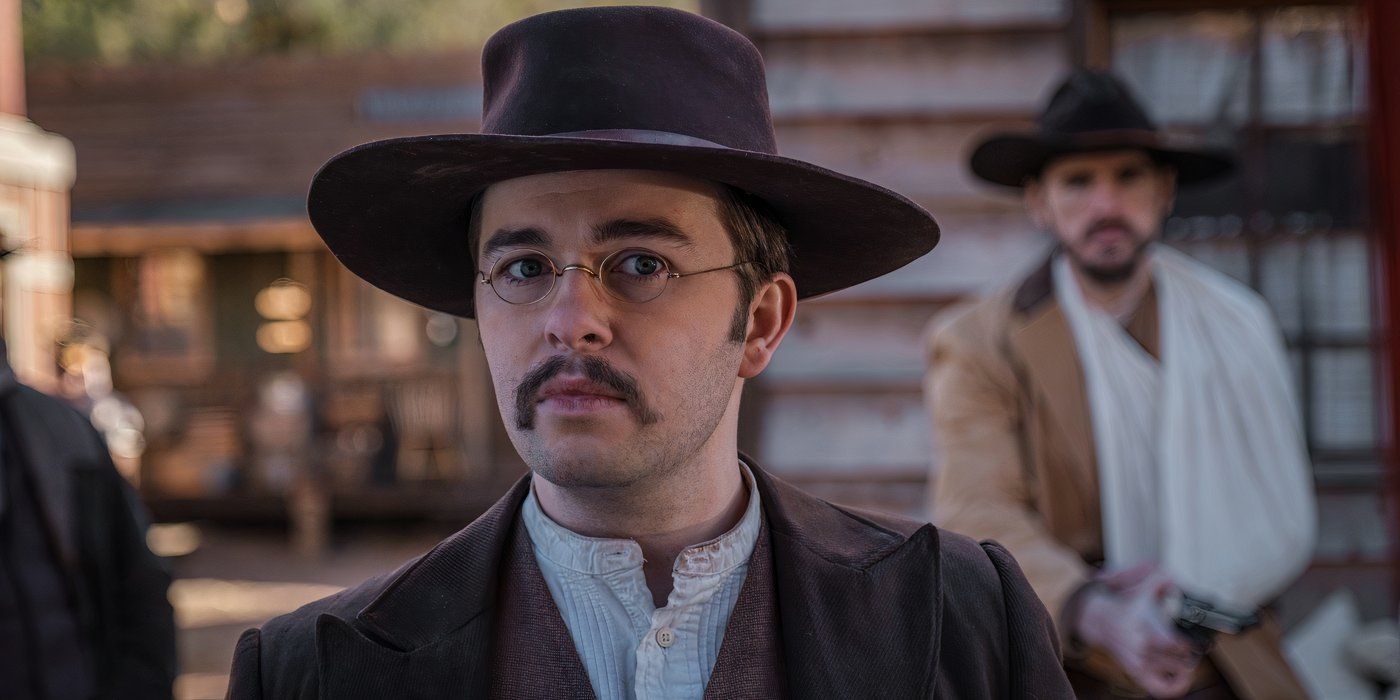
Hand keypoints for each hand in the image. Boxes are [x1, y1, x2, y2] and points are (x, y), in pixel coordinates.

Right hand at [1072, 565, 1200, 697]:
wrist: (1099, 621)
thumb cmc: (1127, 606)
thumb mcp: (1144, 589)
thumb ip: (1164, 581)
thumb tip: (1181, 581)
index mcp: (1148, 628)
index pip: (1180, 645)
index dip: (1194, 644)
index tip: (1199, 638)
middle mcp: (1144, 648)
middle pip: (1183, 660)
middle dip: (1192, 653)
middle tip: (1196, 646)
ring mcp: (1140, 662)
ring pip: (1176, 671)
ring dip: (1186, 664)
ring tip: (1188, 656)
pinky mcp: (1137, 673)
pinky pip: (1162, 689)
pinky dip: (1177, 686)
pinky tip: (1182, 676)